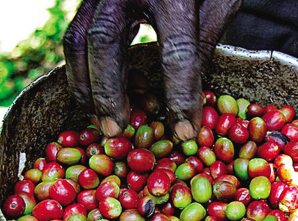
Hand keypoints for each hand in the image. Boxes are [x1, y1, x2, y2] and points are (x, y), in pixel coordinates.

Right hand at [63, 0, 240, 138]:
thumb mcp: (220, 3)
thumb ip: (204, 43)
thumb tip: (190, 95)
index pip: (177, 52)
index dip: (181, 96)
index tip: (185, 132)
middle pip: (106, 43)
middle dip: (108, 92)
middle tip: (114, 130)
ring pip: (79, 37)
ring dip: (85, 84)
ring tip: (100, 117)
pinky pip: (77, 32)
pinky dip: (84, 68)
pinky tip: (101, 90)